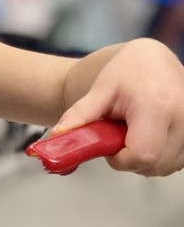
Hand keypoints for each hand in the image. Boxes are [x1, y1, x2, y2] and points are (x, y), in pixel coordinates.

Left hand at [54, 38, 183, 175]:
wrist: (152, 59)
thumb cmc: (124, 74)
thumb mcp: (98, 93)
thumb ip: (78, 117)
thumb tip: (56, 137)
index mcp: (156, 106)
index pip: (142, 155)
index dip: (121, 159)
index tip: (110, 147)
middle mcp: (183, 116)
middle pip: (155, 165)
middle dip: (131, 160)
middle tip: (120, 138)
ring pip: (168, 166)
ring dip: (146, 160)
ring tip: (136, 133)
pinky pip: (178, 160)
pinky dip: (161, 156)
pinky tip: (151, 135)